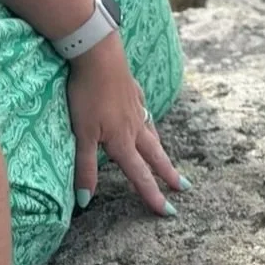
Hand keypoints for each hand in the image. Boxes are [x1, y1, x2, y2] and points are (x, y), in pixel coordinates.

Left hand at [65, 31, 184, 215]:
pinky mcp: (133, 90)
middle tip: (183, 187)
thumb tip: (85, 200)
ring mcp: (135, 107)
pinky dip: (149, 123)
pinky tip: (146, 120)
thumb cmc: (87, 94)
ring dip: (160, 150)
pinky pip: (145, 112)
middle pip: (154, 155)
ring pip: (152, 134)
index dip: (152, 194)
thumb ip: (85, 166)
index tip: (167, 211)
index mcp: (122, 140)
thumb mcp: (82, 133)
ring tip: (166, 160)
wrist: (98, 53)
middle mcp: (134, 126)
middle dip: (167, 174)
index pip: (139, 174)